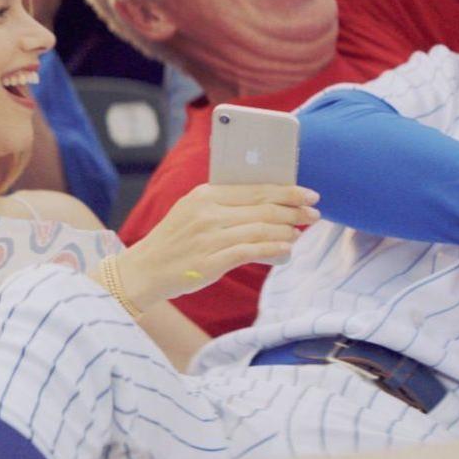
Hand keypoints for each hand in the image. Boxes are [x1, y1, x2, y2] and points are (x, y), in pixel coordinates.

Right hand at [115, 183, 319, 309]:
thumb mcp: (192, 211)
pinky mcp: (211, 261)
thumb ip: (223, 204)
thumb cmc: (173, 241)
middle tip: (314, 213)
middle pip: (263, 207)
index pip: (255, 188)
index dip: (287, 190)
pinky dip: (273, 249)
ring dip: (287, 231)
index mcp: (204, 194)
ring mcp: (209, 237)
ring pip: (261, 229)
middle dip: (294, 209)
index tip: (308, 194)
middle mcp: (208, 212)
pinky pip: (251, 252)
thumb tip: (266, 205)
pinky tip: (287, 250)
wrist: (144, 270)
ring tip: (300, 233)